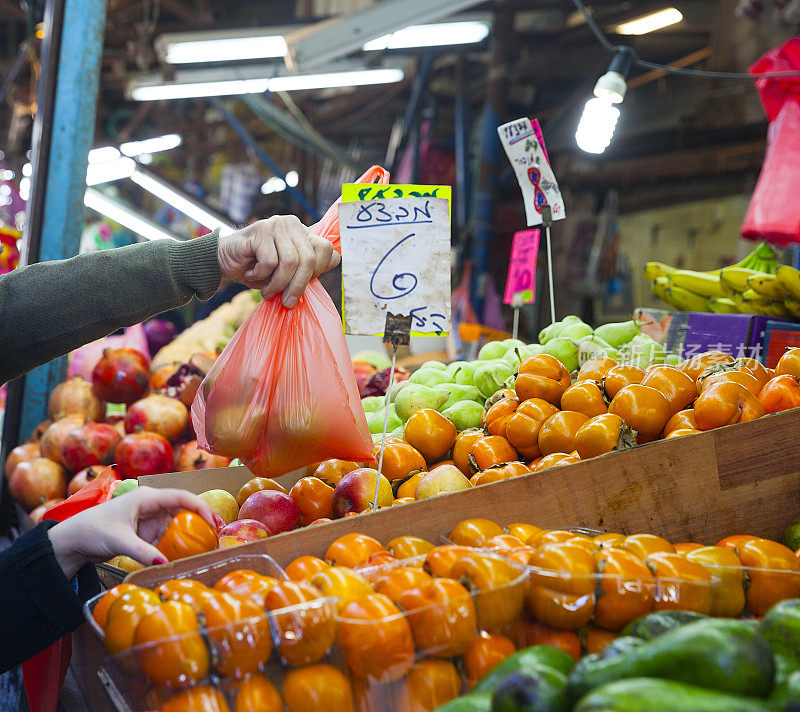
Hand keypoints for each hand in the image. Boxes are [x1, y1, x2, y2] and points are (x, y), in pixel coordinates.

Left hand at [47, 487, 214, 578]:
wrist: (73, 541)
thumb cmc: (93, 530)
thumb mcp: (119, 541)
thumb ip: (143, 552)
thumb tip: (166, 564)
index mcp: (147, 498)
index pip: (182, 497)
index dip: (201, 507)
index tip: (213, 523)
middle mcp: (152, 504)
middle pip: (185, 507)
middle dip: (202, 519)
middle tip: (218, 535)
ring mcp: (150, 518)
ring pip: (179, 522)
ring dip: (193, 531)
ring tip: (209, 544)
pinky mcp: (147, 531)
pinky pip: (169, 534)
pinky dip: (179, 542)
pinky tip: (189, 552)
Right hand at [217, 215, 340, 306]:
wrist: (224, 262)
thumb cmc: (258, 269)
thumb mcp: (287, 273)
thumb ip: (310, 267)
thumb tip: (337, 259)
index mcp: (303, 232)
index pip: (325, 249)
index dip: (318, 272)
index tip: (301, 286)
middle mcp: (292, 224)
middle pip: (309, 259)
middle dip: (298, 286)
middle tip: (287, 302)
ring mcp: (276, 224)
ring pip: (290, 262)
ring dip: (278, 284)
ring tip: (268, 291)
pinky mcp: (260, 230)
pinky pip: (270, 261)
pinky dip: (261, 275)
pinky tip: (252, 273)